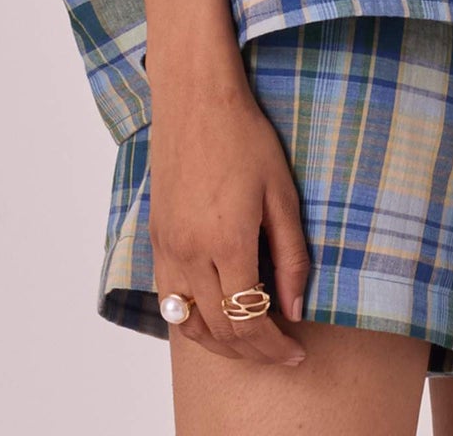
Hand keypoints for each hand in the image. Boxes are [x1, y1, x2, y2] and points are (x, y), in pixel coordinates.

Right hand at [148, 74, 311, 367]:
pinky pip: (169, 299)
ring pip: (187, 324)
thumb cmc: (245, 138)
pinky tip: (217, 313)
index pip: (249, 321)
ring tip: (250, 341)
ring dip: (219, 344)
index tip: (297, 351)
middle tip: (281, 351)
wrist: (196, 100)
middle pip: (219, 332)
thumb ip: (291, 256)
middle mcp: (190, 253)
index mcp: (227, 243)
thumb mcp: (282, 194)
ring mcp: (167, 248)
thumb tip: (296, 309)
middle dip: (253, 352)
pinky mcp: (155, 239)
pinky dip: (193, 320)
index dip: (275, 346)